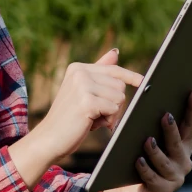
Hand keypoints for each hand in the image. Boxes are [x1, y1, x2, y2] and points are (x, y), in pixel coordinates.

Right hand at [9, 50, 141, 186]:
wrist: (49, 139)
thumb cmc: (69, 119)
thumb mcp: (83, 92)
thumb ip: (99, 73)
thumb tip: (115, 52)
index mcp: (78, 68)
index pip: (113, 69)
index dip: (130, 76)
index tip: (143, 81)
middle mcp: (80, 73)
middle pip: (119, 85)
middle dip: (115, 103)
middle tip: (98, 115)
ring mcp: (82, 86)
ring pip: (119, 97)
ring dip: (111, 113)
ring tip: (93, 119)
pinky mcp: (87, 101)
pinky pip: (113, 108)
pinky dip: (107, 120)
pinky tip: (92, 124)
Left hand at [98, 90, 191, 191]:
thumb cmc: (137, 159)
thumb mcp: (145, 140)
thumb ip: (149, 124)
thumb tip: (145, 99)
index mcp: (183, 146)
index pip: (190, 125)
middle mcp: (183, 161)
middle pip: (178, 143)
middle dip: (171, 129)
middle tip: (165, 115)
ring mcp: (174, 177)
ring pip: (165, 162)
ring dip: (156, 150)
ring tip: (147, 140)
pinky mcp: (161, 191)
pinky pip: (152, 178)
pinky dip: (145, 169)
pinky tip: (138, 160)